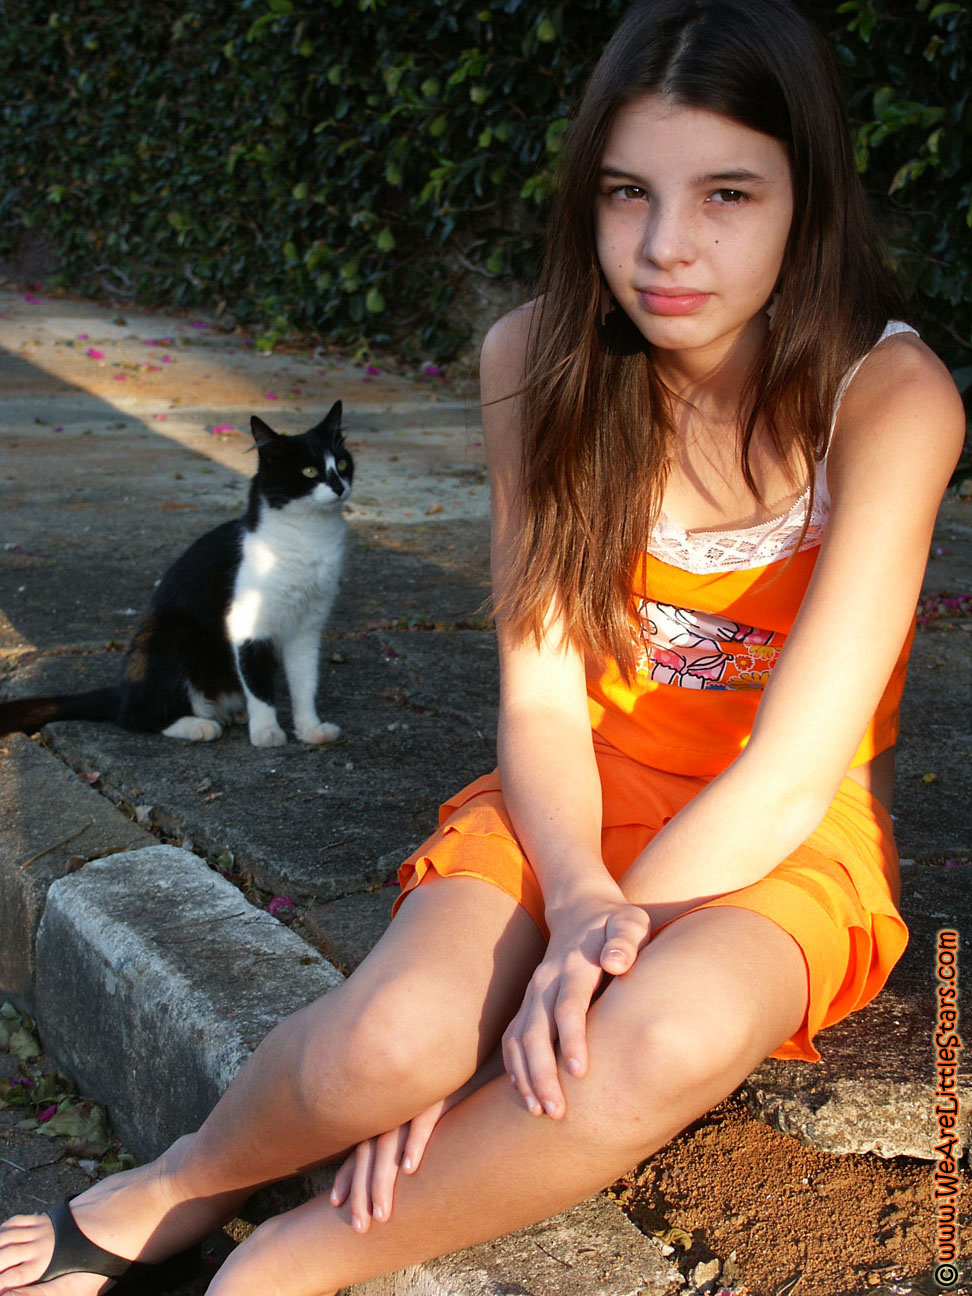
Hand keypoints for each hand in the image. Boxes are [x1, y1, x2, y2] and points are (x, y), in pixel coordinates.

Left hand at [329, 1054, 503, 1230]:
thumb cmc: (450, 1085)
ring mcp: (414, 1099)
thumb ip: (408, 1131)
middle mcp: (394, 1105)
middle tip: (359, 1228)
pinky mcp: (439, 1091)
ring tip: (381, 1214)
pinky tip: (410, 1169)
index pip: (361, 1147)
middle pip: (370, 1153)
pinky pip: (423, 1119)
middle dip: (362, 1192)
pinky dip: (415, 1143)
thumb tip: (405, 1167)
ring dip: (383, 1180)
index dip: (348, 1175)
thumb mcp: (424, 1107)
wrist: (474, 1048)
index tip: (335, 1203)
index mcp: (387, 1111)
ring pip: (391, 1144)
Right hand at [502, 893, 649, 1119]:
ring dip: (526, 1076)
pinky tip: (525, 1095)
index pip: (569, 1005)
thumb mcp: (630, 923)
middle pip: (537, 1030)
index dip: (573, 1038)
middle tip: (557, 1112)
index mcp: (574, 965)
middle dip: (543, 1072)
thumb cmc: (616, 924)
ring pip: (519, 1038)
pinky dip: (515, 1067)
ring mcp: (533, 992)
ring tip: (539, 1112)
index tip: (580, 1072)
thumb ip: (626, 941)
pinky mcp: (528, 1003)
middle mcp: (547, 981)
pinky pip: (513, 1038)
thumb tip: (616, 964)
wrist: (581, 910)